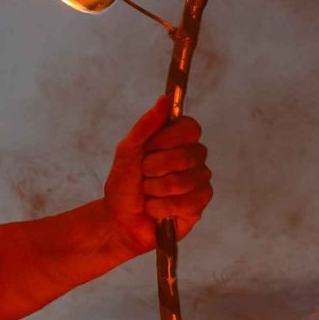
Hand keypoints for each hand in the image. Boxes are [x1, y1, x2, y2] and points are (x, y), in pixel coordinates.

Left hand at [103, 97, 210, 254]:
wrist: (118, 220)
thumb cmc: (124, 185)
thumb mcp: (127, 151)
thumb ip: (146, 125)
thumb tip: (164, 99)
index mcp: (178, 140)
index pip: (190, 128)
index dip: (168, 139)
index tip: (148, 149)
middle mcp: (194, 158)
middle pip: (186, 155)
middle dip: (154, 168)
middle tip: (143, 175)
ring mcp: (199, 182)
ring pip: (182, 181)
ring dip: (153, 190)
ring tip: (148, 194)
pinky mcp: (199, 206)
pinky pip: (184, 203)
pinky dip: (160, 208)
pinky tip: (156, 210)